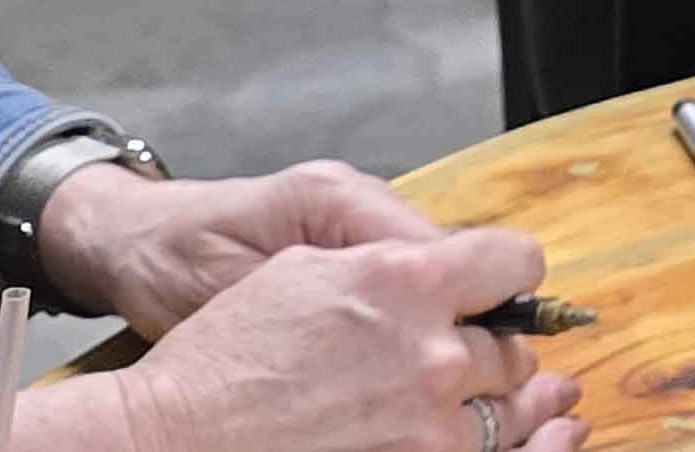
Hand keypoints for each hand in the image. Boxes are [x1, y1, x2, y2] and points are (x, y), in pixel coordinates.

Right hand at [28, 233, 581, 451]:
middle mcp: (430, 353)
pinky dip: (471, 443)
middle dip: (492, 348)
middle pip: (511, 347)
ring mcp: (425, 425)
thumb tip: (442, 270)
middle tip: (474, 354)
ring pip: (504, 412)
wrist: (181, 432)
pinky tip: (458, 435)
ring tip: (500, 404)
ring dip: (494, 405)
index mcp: (406, 280)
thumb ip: (391, 262)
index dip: (507, 273)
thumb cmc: (229, 351)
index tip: (501, 287)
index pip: (513, 261)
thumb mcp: (308, 265)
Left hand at [37, 157, 453, 338]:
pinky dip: (397, 311)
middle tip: (439, 378)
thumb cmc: (168, 262)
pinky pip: (395, 270)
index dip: (460, 309)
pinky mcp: (340, 231)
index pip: (434, 248)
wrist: (129, 237)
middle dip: (452, 315)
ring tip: (405, 371)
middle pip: (446, 256)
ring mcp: (350, 208)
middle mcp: (353, 193)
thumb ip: (314, 306)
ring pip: (425, 267)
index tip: (465, 364)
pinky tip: (376, 351)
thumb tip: (383, 339)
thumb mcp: (233, 293)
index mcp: (332, 196)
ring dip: (424, 316)